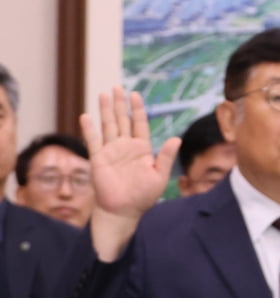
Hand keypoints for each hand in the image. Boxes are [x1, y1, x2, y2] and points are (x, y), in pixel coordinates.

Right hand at [81, 87, 180, 260]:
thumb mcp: (159, 176)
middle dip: (119, 104)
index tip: (135, 94)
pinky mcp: (98, 159)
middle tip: (117, 87)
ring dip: (105, 110)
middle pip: (122, 120)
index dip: (137, 109)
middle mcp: (125, 147)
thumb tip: (176, 138)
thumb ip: (165, 157)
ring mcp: (111, 151)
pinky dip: (89, 129)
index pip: (139, 123)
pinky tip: (86, 116)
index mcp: (142, 149)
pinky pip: (93, 141)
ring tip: (103, 94)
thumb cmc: (144, 196)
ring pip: (108, 126)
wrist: (124, 210)